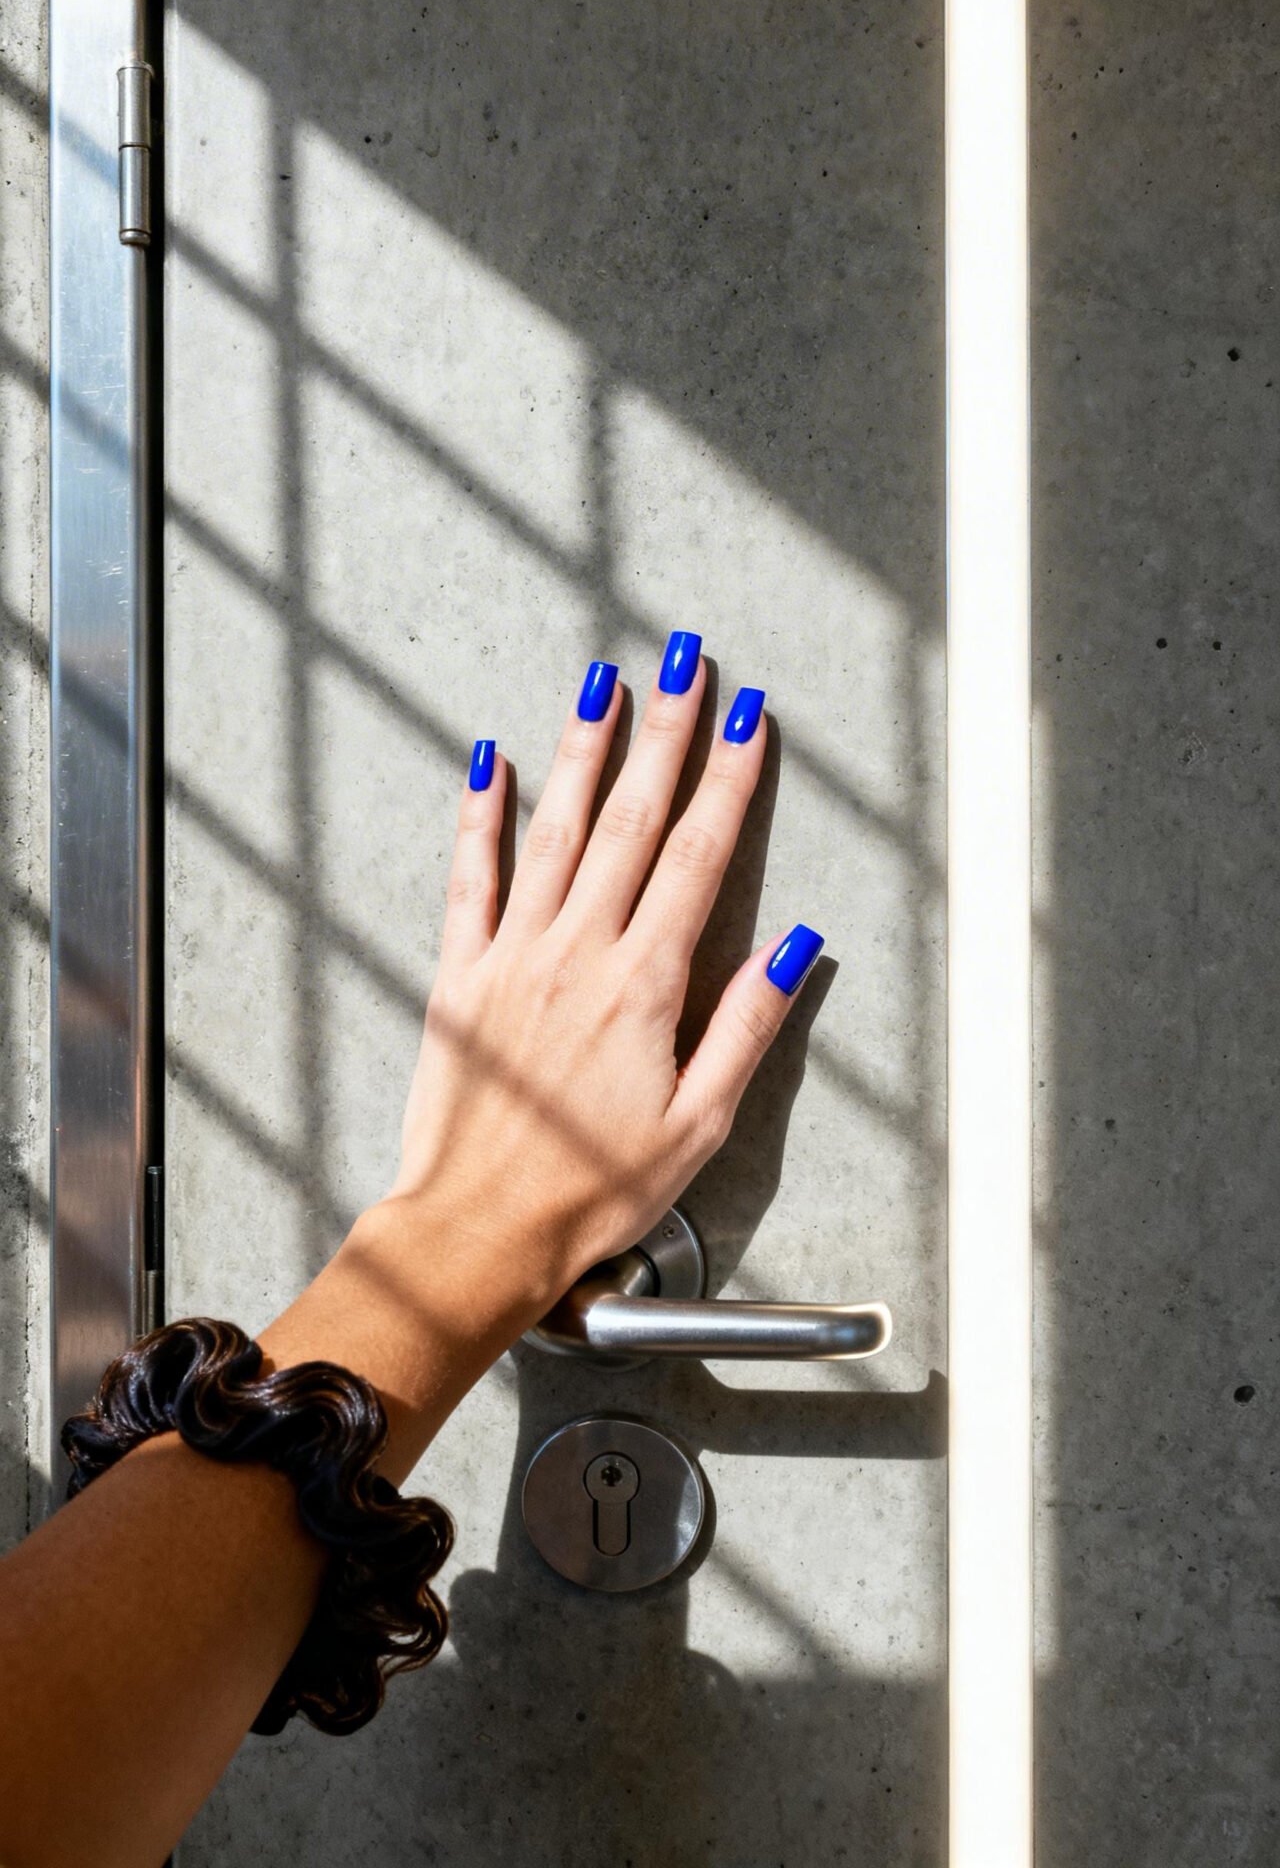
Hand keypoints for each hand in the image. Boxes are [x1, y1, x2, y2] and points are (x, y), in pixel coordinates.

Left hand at [383, 633, 818, 1302]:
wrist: (478, 1229)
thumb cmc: (590, 1190)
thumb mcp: (698, 1125)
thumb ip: (745, 1028)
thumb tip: (792, 947)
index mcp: (644, 985)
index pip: (698, 858)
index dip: (728, 782)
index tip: (749, 720)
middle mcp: (578, 951)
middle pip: (632, 821)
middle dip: (666, 735)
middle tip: (685, 664)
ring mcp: (513, 955)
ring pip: (554, 829)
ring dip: (582, 750)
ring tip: (602, 683)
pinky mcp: (461, 974)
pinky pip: (471, 877)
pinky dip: (480, 815)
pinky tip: (490, 762)